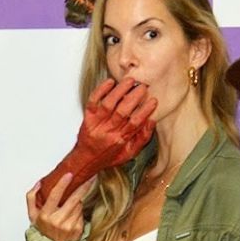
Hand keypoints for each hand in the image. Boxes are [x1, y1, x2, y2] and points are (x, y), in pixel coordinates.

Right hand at [26, 173, 96, 240]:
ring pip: (78, 205)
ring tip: (69, 206)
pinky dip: (78, 211)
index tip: (69, 175)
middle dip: (83, 187)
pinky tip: (72, 215)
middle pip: (73, 199)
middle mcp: (58, 221)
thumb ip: (32, 198)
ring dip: (76, 201)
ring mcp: (69, 226)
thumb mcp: (32, 215)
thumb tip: (39, 184)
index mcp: (45, 215)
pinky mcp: (78, 229)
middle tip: (90, 178)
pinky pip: (82, 213)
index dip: (63, 184)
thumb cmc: (43, 230)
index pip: (55, 195)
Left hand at [35, 78, 156, 204]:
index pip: (135, 123)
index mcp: (121, 140)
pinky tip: (110, 82)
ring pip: (108, 104)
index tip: (153, 100)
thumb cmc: (109, 155)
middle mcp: (108, 131)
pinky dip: (100, 90)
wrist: (86, 159)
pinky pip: (93, 101)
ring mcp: (97, 123)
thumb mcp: (130, 153)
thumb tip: (152, 121)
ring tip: (130, 81)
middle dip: (134, 97)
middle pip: (122, 112)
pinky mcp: (88, 116)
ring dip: (120, 91)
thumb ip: (142, 138)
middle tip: (143, 87)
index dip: (145, 111)